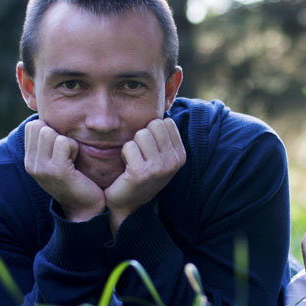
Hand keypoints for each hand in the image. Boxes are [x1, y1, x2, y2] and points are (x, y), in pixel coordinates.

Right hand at [24, 120, 104, 220]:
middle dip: (57, 133)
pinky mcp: (57, 171)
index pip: (32, 126)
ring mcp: (42, 168)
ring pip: (49, 132)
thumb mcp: (56, 160)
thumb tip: (48, 118)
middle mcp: (31, 164)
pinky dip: (74, 147)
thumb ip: (49, 143)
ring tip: (72, 158)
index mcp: (29, 160)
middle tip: (68, 153)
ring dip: (67, 141)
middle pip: (38, 126)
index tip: (61, 148)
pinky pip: (64, 142)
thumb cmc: (76, 180)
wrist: (86, 208)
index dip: (51, 130)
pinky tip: (76, 162)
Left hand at [104, 118, 185, 232]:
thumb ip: (162, 135)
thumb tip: (164, 102)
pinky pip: (129, 146)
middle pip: (154, 124)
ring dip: (132, 145)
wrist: (128, 203)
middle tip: (140, 155)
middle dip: (142, 136)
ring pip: (141, 133)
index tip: (149, 150)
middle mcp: (174, 162)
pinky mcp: (142, 173)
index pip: (165, 122)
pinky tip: (127, 168)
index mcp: (181, 155)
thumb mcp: (159, 155)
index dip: (151, 131)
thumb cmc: (140, 174)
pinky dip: (124, 154)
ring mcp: (160, 168)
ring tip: (134, 161)